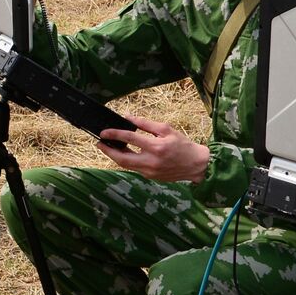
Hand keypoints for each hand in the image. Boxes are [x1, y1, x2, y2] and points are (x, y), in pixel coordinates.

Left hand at [97, 114, 211, 183]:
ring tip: (109, 147)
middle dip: (108, 151)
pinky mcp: (150, 177)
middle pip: (122, 158)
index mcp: (156, 147)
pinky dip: (127, 160)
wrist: (195, 164)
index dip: (115, 134)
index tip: (104, 132)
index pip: (130, 138)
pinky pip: (134, 168)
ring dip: (115, 156)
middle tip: (99, 143)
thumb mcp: (166, 129)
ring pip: (126, 165)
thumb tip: (128, 118)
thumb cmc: (182, 144)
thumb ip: (146, 124)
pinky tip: (124, 153)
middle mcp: (151, 162)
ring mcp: (150, 172)